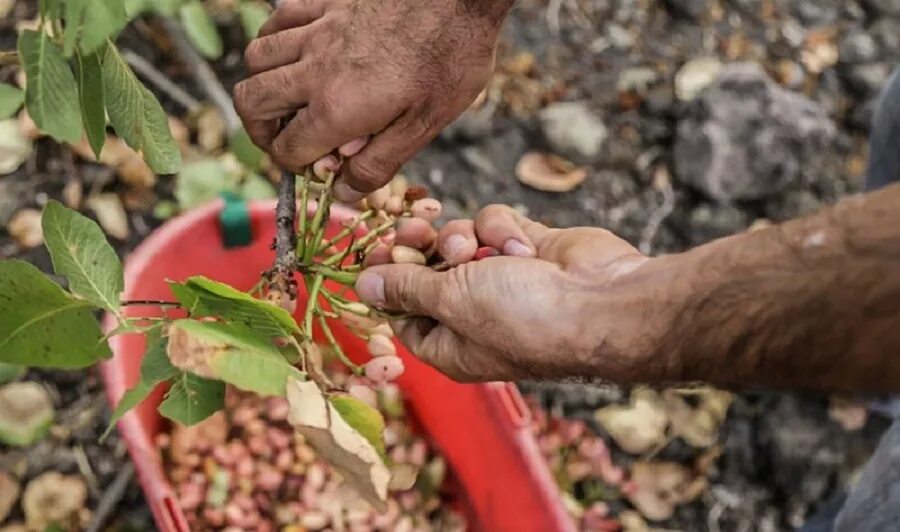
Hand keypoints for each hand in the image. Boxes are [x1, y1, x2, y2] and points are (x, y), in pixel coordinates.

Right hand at [235, 0, 508, 200]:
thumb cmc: (451, 57)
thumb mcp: (425, 126)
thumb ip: (378, 164)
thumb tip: (343, 194)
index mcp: (338, 107)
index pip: (288, 148)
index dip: (295, 166)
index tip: (314, 167)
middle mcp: (315, 69)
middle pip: (253, 102)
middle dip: (261, 131)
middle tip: (285, 140)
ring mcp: (316, 31)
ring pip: (257, 59)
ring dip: (263, 85)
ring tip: (288, 99)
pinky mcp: (324, 2)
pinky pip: (277, 20)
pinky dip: (273, 41)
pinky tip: (293, 52)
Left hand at [354, 205, 679, 382]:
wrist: (603, 302)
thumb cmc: (526, 317)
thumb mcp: (451, 302)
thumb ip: (406, 288)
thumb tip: (362, 287)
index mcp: (450, 344)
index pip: (401, 311)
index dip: (386, 280)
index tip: (375, 248)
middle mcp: (472, 314)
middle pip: (425, 270)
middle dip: (421, 248)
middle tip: (413, 228)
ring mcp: (501, 279)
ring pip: (458, 239)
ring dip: (464, 238)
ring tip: (480, 250)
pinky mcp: (525, 248)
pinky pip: (492, 224)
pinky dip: (502, 230)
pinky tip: (522, 247)